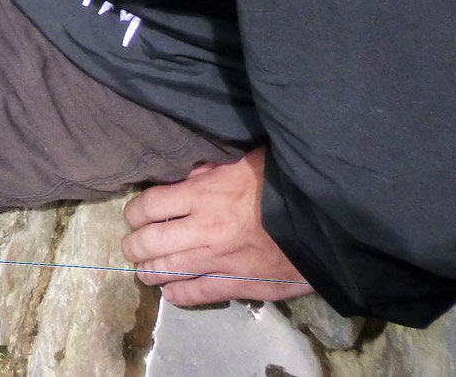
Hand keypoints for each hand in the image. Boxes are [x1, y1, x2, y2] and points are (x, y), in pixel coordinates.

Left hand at [121, 148, 315, 304]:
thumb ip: (212, 168)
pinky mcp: (240, 284)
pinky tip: (170, 293)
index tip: (134, 215)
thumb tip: (190, 172)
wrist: (324, 223)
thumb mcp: (245, 161)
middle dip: (134, 245)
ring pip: (169, 270)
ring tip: (143, 270)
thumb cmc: (284, 185)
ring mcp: (220, 260)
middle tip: (132, 246)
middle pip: (150, 241)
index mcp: (203, 194)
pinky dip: (180, 295)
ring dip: (150, 271)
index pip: (149, 205)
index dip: (134, 212)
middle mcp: (203, 229)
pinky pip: (200, 293)